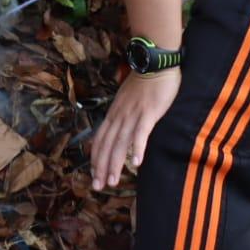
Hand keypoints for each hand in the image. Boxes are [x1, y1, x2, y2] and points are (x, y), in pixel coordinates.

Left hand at [91, 68, 180, 189]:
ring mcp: (133, 115)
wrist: (154, 63)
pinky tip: (137, 162)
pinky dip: (137, 147)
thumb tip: (118, 130)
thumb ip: (122, 115)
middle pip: (107, 145)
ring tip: (113, 181)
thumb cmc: (143, 83)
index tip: (94, 175)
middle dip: (102, 167)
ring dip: (116, 163)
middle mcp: (119, 116)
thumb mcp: (126, 100)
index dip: (97, 158)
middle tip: (99, 186)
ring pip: (120, 142)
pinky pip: (141, 132)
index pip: (101, 140)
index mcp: (114, 114)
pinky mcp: (148, 113)